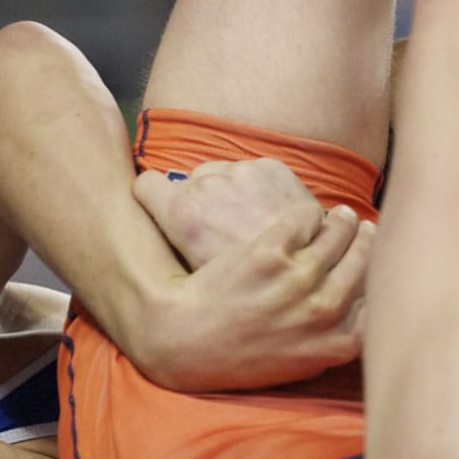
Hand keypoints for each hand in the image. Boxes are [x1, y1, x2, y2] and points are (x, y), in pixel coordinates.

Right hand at [135, 158, 325, 269]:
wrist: (311, 279)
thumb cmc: (250, 291)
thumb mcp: (202, 279)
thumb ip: (179, 245)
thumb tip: (162, 236)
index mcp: (183, 213)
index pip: (146, 186)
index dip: (152, 199)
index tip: (163, 213)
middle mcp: (208, 184)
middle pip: (189, 180)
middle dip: (203, 202)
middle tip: (222, 233)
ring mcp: (242, 172)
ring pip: (224, 173)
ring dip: (233, 193)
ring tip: (251, 225)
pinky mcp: (273, 167)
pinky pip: (255, 170)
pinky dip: (262, 187)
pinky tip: (272, 216)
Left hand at [138, 193, 374, 392]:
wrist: (188, 342)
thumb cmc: (243, 358)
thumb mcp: (304, 363)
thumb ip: (340, 341)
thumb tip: (372, 322)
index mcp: (339, 340)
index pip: (383, 297)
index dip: (384, 273)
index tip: (385, 262)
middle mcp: (325, 310)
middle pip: (365, 258)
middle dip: (368, 239)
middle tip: (366, 228)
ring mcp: (298, 280)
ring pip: (338, 233)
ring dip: (342, 221)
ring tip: (342, 216)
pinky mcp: (269, 252)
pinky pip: (303, 219)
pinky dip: (307, 215)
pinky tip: (306, 214)